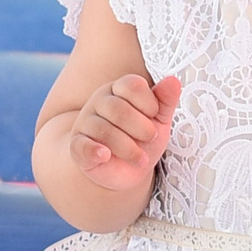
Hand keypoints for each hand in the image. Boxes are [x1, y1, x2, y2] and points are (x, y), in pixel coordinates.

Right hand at [69, 74, 181, 191]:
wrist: (126, 170)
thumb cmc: (142, 139)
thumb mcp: (159, 120)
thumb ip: (165, 100)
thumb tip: (174, 80)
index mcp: (119, 90)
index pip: (131, 85)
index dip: (148, 102)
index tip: (154, 115)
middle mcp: (99, 102)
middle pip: (118, 108)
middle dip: (141, 128)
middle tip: (150, 139)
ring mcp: (85, 123)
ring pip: (104, 130)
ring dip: (128, 148)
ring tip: (140, 159)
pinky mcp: (77, 146)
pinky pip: (82, 145)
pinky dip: (95, 151)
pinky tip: (106, 155)